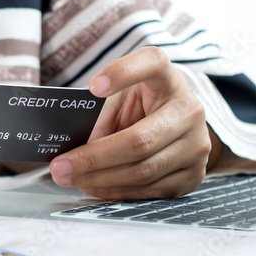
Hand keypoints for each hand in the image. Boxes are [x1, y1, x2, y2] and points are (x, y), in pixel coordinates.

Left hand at [48, 47, 216, 199]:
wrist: (181, 123)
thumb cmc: (145, 104)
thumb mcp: (123, 97)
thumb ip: (103, 116)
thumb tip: (77, 152)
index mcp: (169, 78)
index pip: (151, 65)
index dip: (123, 73)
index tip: (94, 86)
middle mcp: (189, 110)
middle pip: (139, 140)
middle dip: (93, 158)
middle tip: (60, 167)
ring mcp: (196, 145)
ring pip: (143, 171)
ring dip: (100, 180)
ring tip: (71, 179)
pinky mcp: (194, 175)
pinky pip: (150, 190)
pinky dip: (117, 191)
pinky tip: (94, 187)